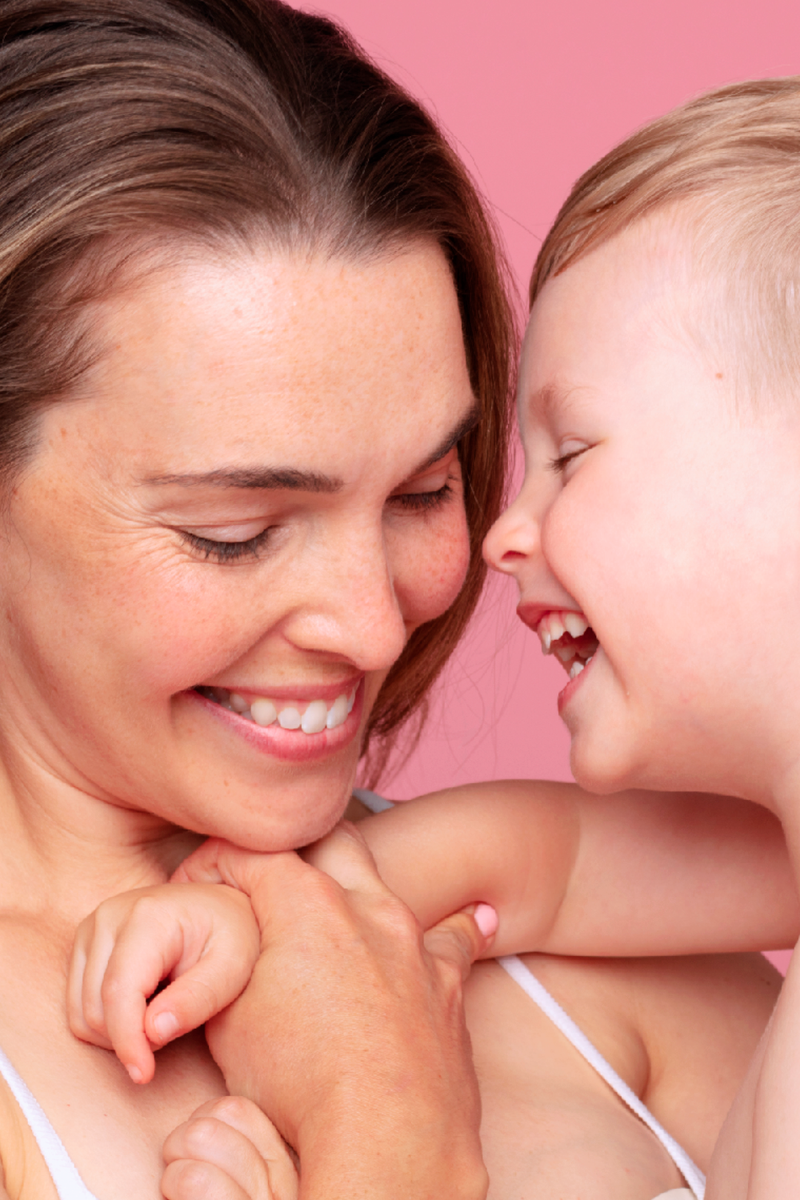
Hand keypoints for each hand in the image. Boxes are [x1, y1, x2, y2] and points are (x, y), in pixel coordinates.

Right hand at [68, 883, 259, 1083]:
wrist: (220, 908)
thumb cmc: (232, 935)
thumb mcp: (233, 967)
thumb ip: (197, 999)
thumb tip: (153, 1032)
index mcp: (147, 916)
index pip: (119, 993)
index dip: (127, 1041)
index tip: (144, 1075)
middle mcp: (109, 917)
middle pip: (96, 1008)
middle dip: (131, 1038)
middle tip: (177, 1026)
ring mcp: (92, 930)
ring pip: (82, 1012)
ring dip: (119, 1033)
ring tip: (165, 1014)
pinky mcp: (85, 946)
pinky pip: (79, 1007)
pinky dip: (108, 1023)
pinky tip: (145, 1008)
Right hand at [178, 824, 494, 1199]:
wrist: (386, 1136)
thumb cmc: (299, 1084)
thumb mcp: (228, 1017)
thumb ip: (228, 960)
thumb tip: (230, 941)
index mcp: (305, 904)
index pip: (251, 852)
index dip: (216, 862)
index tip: (200, 884)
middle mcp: (365, 906)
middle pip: (328, 841)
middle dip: (296, 850)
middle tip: (271, 883)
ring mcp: (412, 940)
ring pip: (388, 882)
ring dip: (360, 886)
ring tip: (347, 901)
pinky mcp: (447, 979)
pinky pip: (455, 934)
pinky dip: (458, 924)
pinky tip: (478, 914)